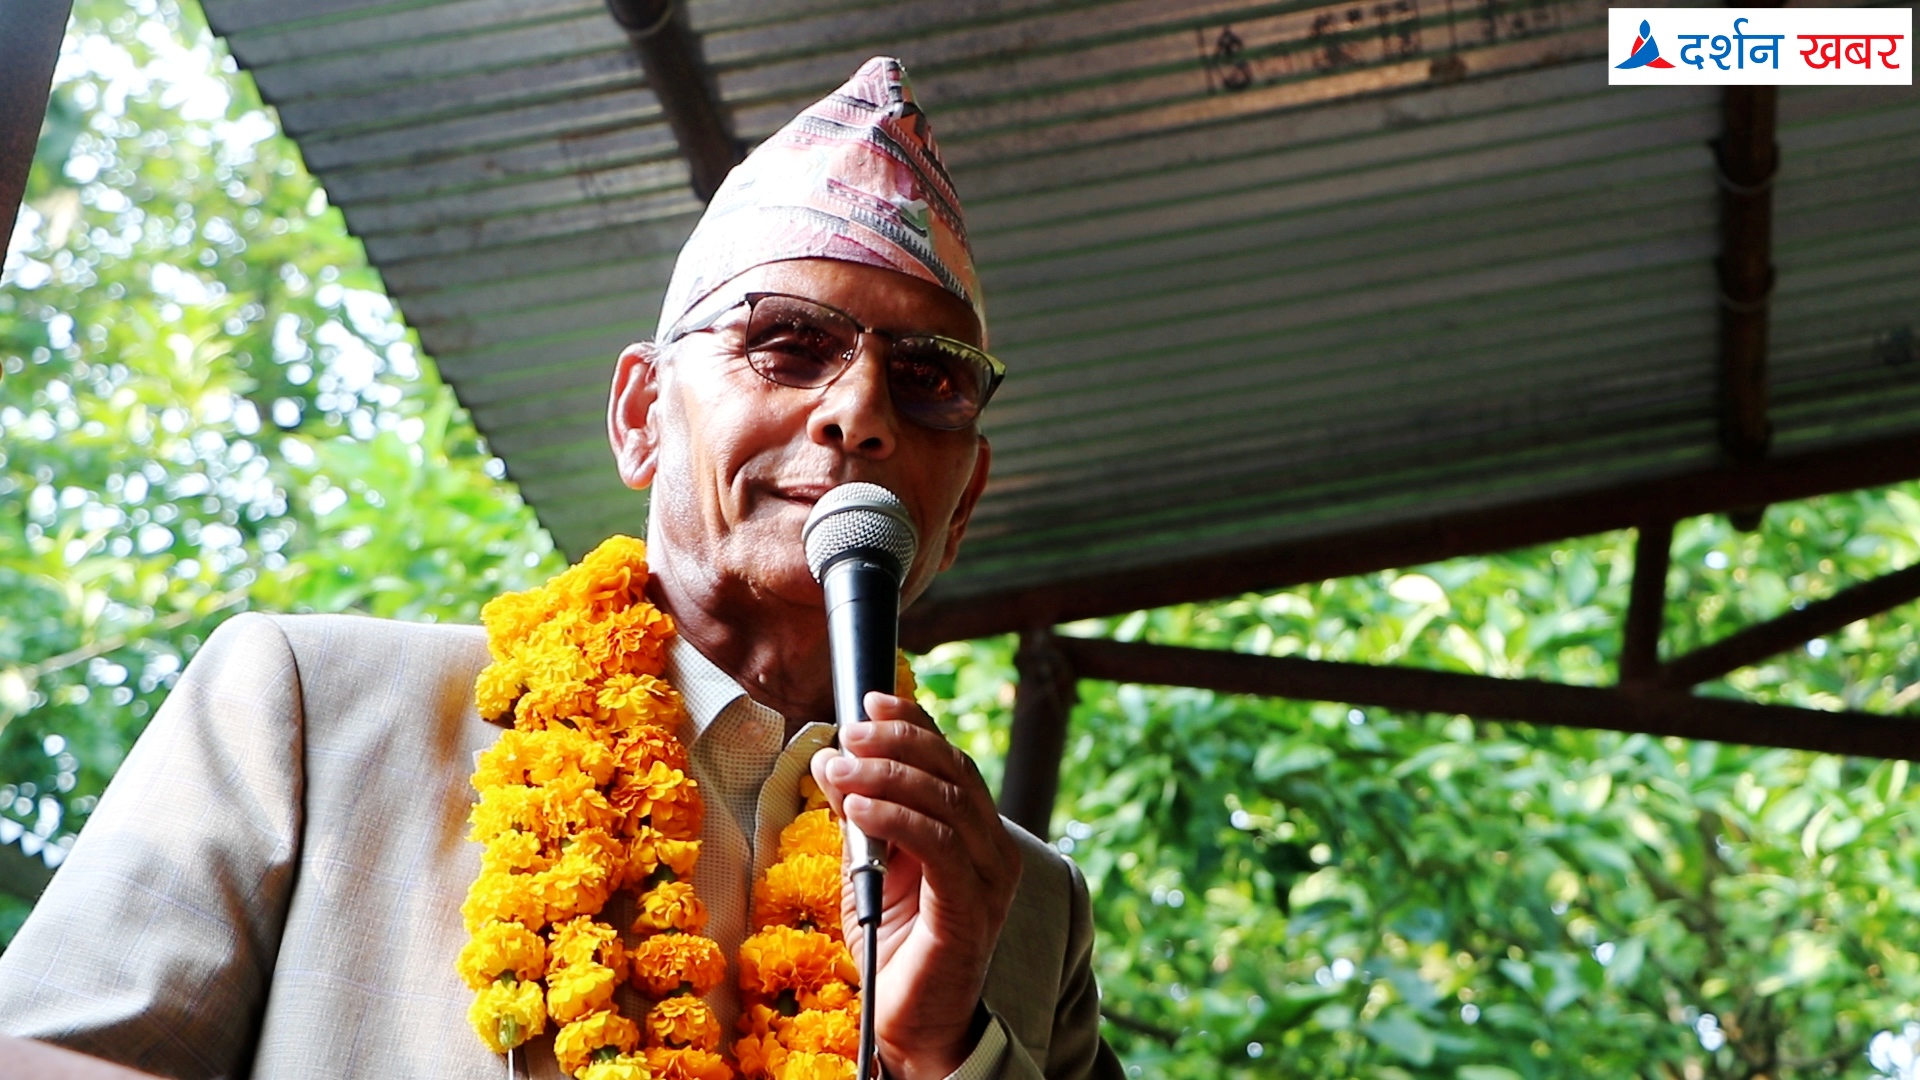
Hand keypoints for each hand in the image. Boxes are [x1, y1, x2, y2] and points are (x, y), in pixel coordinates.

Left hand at [809, 692, 1021, 1079]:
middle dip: (898, 742)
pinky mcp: (971, 910)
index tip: (869, 702)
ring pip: (949, 801)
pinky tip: (858, 809)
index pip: (952, 760)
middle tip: (850, 734)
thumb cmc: (894, 947)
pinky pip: (939, 847)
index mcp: (975, 834)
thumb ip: (859, 816)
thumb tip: (832, 761)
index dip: (914, 724)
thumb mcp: (868, 867)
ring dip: (889, 776)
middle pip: (954, 771)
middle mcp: (993, 851)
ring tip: (842, 769)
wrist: (911, 1025)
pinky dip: (896, 819)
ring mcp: (989, 881)